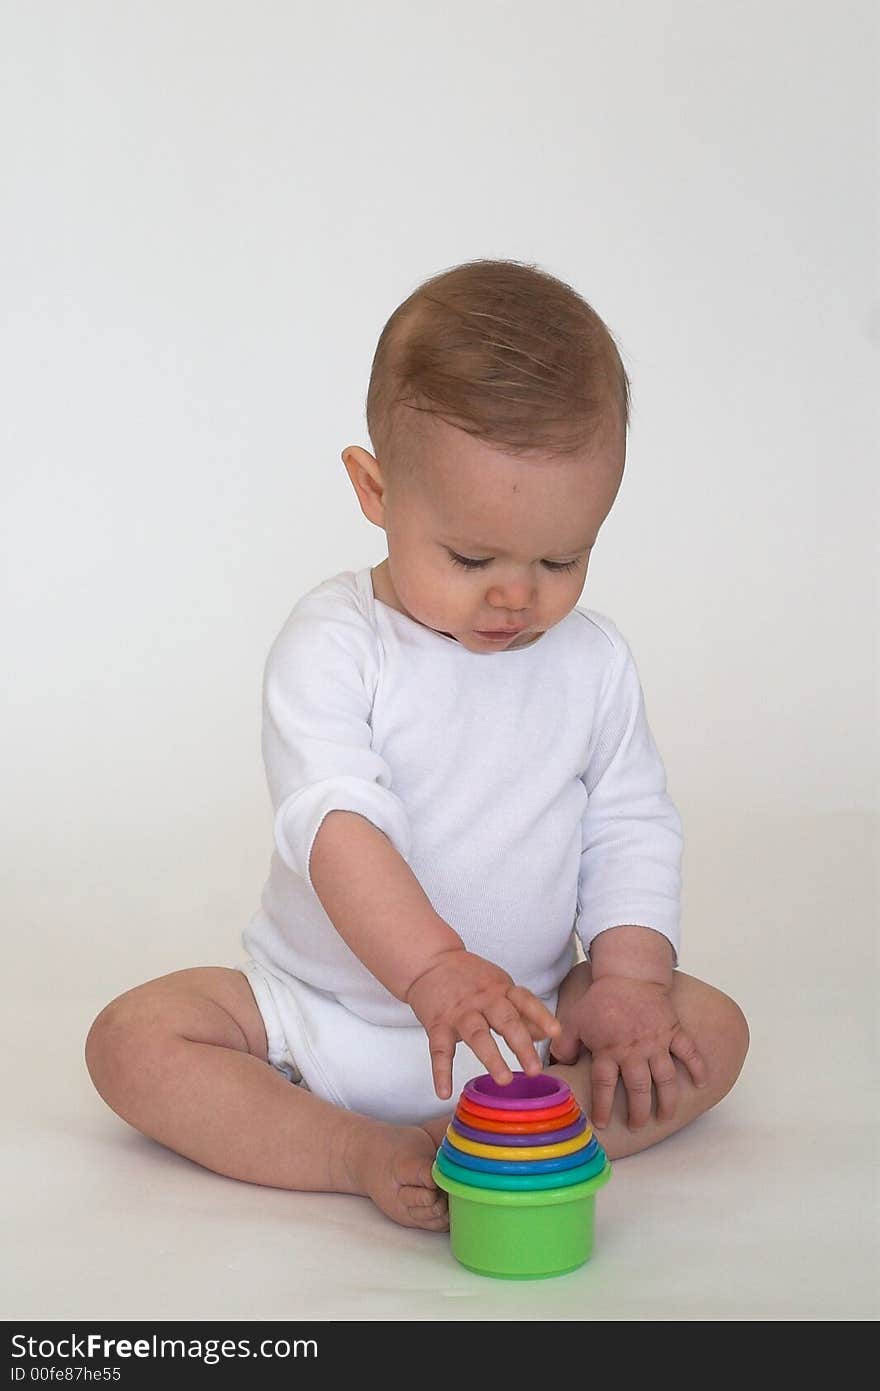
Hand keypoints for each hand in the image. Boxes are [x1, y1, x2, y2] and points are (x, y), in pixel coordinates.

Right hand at [405, 949, 561, 1100]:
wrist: (429, 960)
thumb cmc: (469, 978)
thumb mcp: (499, 986)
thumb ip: (521, 1010)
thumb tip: (544, 1033)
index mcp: (501, 990)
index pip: (525, 1001)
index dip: (541, 1016)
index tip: (556, 1032)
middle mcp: (483, 999)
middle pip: (505, 1020)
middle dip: (521, 1045)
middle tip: (535, 1069)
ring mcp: (459, 1012)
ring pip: (477, 1034)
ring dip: (491, 1057)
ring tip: (504, 1080)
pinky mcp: (437, 1023)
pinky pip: (439, 1049)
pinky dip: (441, 1071)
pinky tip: (444, 1091)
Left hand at [552, 975, 707, 1128]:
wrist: (629, 974)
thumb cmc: (601, 999)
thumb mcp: (575, 1019)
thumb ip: (564, 1045)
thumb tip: (558, 1066)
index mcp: (609, 1049)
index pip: (605, 1085)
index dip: (603, 1107)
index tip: (603, 1124)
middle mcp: (634, 1050)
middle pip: (638, 1089)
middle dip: (638, 1112)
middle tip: (637, 1126)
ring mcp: (657, 1042)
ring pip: (665, 1079)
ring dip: (667, 1100)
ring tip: (665, 1117)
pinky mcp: (673, 1031)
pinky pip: (689, 1052)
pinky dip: (698, 1068)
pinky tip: (702, 1085)